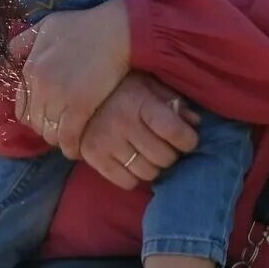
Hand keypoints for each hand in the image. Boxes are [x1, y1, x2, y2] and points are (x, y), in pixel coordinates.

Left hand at [12, 0, 131, 157]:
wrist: (117, 32)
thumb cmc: (84, 26)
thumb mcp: (45, 26)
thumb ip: (24, 41)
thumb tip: (9, 56)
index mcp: (30, 67)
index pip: (21, 106)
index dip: (33, 116)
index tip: (46, 118)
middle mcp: (39, 84)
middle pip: (34, 121)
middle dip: (45, 129)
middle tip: (59, 131)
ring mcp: (58, 97)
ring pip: (49, 131)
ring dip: (57, 139)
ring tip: (68, 139)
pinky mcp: (79, 107)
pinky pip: (68, 136)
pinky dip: (71, 146)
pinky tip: (76, 149)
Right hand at [78, 73, 200, 190]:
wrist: (73, 90)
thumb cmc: (118, 88)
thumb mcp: (147, 85)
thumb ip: (172, 101)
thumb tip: (195, 122)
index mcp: (139, 102)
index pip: (177, 133)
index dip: (188, 140)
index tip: (185, 138)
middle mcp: (122, 123)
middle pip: (165, 157)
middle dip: (169, 153)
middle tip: (161, 145)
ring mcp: (105, 141)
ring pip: (148, 173)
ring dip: (152, 166)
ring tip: (145, 153)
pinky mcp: (92, 156)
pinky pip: (126, 182)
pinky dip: (133, 177)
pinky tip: (129, 161)